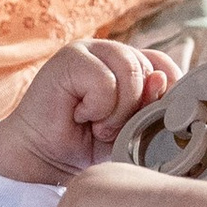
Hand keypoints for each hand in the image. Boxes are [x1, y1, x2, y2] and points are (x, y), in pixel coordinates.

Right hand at [0, 38, 176, 185]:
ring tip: (96, 123)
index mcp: (126, 63)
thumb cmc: (85, 143)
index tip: (149, 119)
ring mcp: (89, 50)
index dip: (164, 92)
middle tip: (107, 128)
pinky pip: (105, 81)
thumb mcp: (130, 129)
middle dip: (135, 109)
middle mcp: (109, 51)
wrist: (42, 156)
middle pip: (149, 69)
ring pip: (131, 72)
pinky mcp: (70, 57)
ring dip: (117, 110)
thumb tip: (161, 80)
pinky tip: (79, 115)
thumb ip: (150, 106)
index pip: (162, 64)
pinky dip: (98, 108)